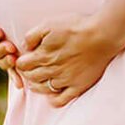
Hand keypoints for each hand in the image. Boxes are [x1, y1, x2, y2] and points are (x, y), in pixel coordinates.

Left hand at [10, 11, 124, 105]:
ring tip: (39, 79)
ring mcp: (64, 80)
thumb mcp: (50, 23)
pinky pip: (60, 100)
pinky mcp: (77, 87)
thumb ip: (32, 36)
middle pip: (30, 77)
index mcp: (43, 55)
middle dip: (27, 72)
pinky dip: (52, 99)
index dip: (21, 61)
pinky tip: (53, 91)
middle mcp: (51, 70)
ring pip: (42, 89)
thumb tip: (25, 47)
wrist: (102, 35)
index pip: (21, 65)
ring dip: (36, 85)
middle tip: (32, 68)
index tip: (26, 58)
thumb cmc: (77, 26)